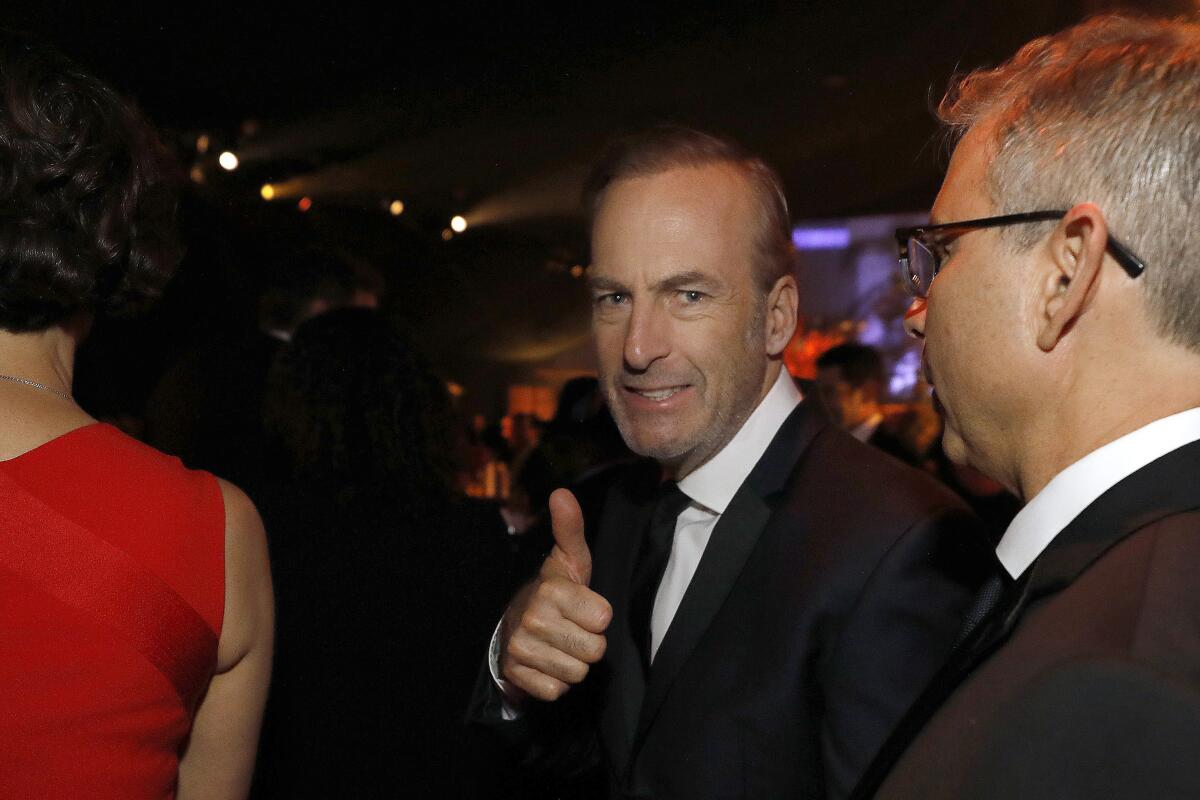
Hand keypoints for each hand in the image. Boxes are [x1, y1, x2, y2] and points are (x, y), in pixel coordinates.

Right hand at [499, 488, 611, 701]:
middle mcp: (533, 619)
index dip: (597, 616)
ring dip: (573, 663)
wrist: (513, 626)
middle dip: (588, 643)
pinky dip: (555, 682)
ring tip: (558, 644)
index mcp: (551, 590)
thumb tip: (561, 492)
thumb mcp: (568, 560)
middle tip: (571, 628)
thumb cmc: (554, 592)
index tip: (581, 607)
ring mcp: (521, 650)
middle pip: (594, 651)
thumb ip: (570, 529)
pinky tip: (546, 662)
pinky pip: (557, 691)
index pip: (604, 620)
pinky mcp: (517, 676)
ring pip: (578, 674)